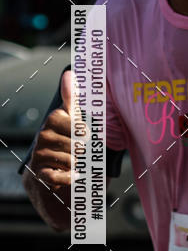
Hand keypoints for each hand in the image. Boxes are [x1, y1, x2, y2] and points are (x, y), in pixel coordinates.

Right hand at [29, 70, 75, 191]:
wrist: (50, 168)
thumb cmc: (65, 139)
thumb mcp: (71, 117)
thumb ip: (72, 98)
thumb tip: (69, 73)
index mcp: (53, 120)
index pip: (75, 125)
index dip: (82, 132)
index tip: (85, 136)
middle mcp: (43, 135)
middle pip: (75, 144)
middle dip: (81, 150)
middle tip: (79, 151)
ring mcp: (39, 154)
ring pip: (68, 160)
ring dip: (76, 163)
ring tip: (74, 162)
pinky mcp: (39, 173)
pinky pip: (57, 176)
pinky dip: (68, 177)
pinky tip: (74, 175)